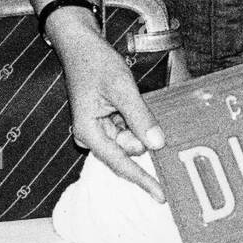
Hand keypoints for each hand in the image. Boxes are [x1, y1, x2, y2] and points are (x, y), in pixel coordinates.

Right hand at [48, 7, 166, 202]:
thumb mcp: (121, 87)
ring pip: (131, 138)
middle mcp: (93, 136)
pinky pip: (129, 128)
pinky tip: (132, 101)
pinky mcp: (107, 122)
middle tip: (131, 102)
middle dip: (140, 132)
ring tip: (126, 96)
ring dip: (139, 122)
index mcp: (89, 133)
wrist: (81, 47)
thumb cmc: (97, 64)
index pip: (121, 164)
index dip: (143, 179)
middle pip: (129, 149)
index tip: (161, 195)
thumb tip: (156, 144)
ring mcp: (100, 130)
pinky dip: (137, 119)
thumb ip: (139, 116)